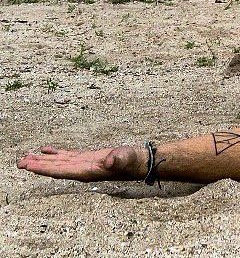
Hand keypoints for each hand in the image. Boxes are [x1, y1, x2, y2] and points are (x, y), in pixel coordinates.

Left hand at [17, 143, 141, 180]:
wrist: (139, 162)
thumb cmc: (132, 160)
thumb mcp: (125, 158)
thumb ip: (116, 159)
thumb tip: (107, 160)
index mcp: (87, 171)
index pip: (60, 171)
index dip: (44, 168)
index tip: (29, 166)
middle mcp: (81, 170)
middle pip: (55, 168)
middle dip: (38, 166)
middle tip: (20, 162)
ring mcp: (83, 164)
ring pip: (58, 163)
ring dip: (43, 160)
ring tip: (27, 157)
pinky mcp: (87, 158)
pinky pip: (67, 156)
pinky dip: (55, 153)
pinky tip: (46, 150)